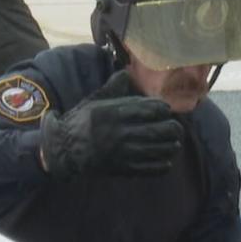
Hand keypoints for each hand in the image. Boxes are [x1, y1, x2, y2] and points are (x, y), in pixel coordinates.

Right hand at [39, 70, 183, 178]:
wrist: (64, 149)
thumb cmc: (81, 122)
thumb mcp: (94, 101)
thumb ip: (113, 88)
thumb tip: (126, 73)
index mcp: (115, 113)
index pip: (150, 110)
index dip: (163, 109)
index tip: (166, 110)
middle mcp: (121, 132)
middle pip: (159, 130)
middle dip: (172, 129)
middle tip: (176, 129)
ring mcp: (123, 152)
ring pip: (157, 150)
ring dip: (170, 147)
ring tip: (174, 144)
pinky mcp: (122, 168)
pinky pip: (149, 169)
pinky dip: (162, 165)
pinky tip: (166, 161)